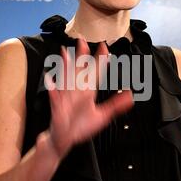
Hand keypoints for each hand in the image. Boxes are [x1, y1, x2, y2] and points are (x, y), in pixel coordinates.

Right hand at [45, 39, 133, 156]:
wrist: (63, 140)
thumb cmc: (80, 126)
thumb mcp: (102, 116)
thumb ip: (115, 105)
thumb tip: (130, 96)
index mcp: (87, 92)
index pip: (95, 73)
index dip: (100, 60)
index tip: (104, 47)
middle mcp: (76, 92)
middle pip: (79, 70)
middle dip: (80, 56)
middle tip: (82, 41)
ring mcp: (66, 99)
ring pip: (66, 80)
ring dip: (65, 67)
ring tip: (64, 53)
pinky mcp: (57, 109)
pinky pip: (55, 98)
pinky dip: (52, 90)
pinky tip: (50, 80)